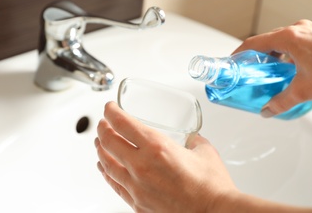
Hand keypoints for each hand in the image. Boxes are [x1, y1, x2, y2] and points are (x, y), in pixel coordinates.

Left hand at [95, 101, 236, 211]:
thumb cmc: (211, 186)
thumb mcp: (204, 151)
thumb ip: (194, 141)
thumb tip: (192, 139)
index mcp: (156, 147)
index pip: (122, 123)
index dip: (111, 112)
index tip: (109, 108)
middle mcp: (141, 165)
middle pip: (109, 141)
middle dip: (103, 128)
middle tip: (103, 123)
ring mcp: (136, 186)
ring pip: (106, 163)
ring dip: (100, 148)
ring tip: (99, 142)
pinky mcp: (137, 203)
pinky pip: (113, 184)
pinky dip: (105, 172)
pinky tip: (103, 167)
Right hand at [233, 19, 311, 116]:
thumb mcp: (304, 90)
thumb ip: (280, 102)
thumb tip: (267, 110)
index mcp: (290, 37)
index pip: (254, 42)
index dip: (239, 52)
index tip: (232, 61)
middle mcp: (298, 29)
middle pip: (267, 40)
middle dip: (255, 56)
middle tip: (248, 70)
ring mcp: (310, 31)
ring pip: (281, 40)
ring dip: (271, 54)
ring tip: (267, 71)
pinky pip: (294, 41)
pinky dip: (285, 53)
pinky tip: (288, 68)